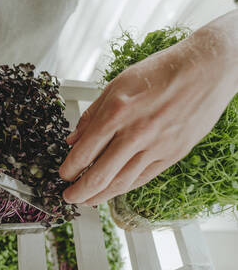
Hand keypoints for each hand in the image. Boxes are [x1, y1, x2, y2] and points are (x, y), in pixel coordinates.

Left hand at [59, 22, 237, 205]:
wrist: (205, 69)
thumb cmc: (160, 71)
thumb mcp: (116, 85)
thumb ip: (92, 115)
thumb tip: (73, 139)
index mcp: (117, 112)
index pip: (84, 153)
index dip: (69, 169)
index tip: (63, 174)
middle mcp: (136, 133)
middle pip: (100, 176)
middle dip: (79, 192)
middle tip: (69, 197)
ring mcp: (156, 146)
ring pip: (122, 182)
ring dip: (100, 196)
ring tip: (87, 200)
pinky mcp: (173, 154)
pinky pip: (143, 178)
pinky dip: (124, 188)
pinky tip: (113, 191)